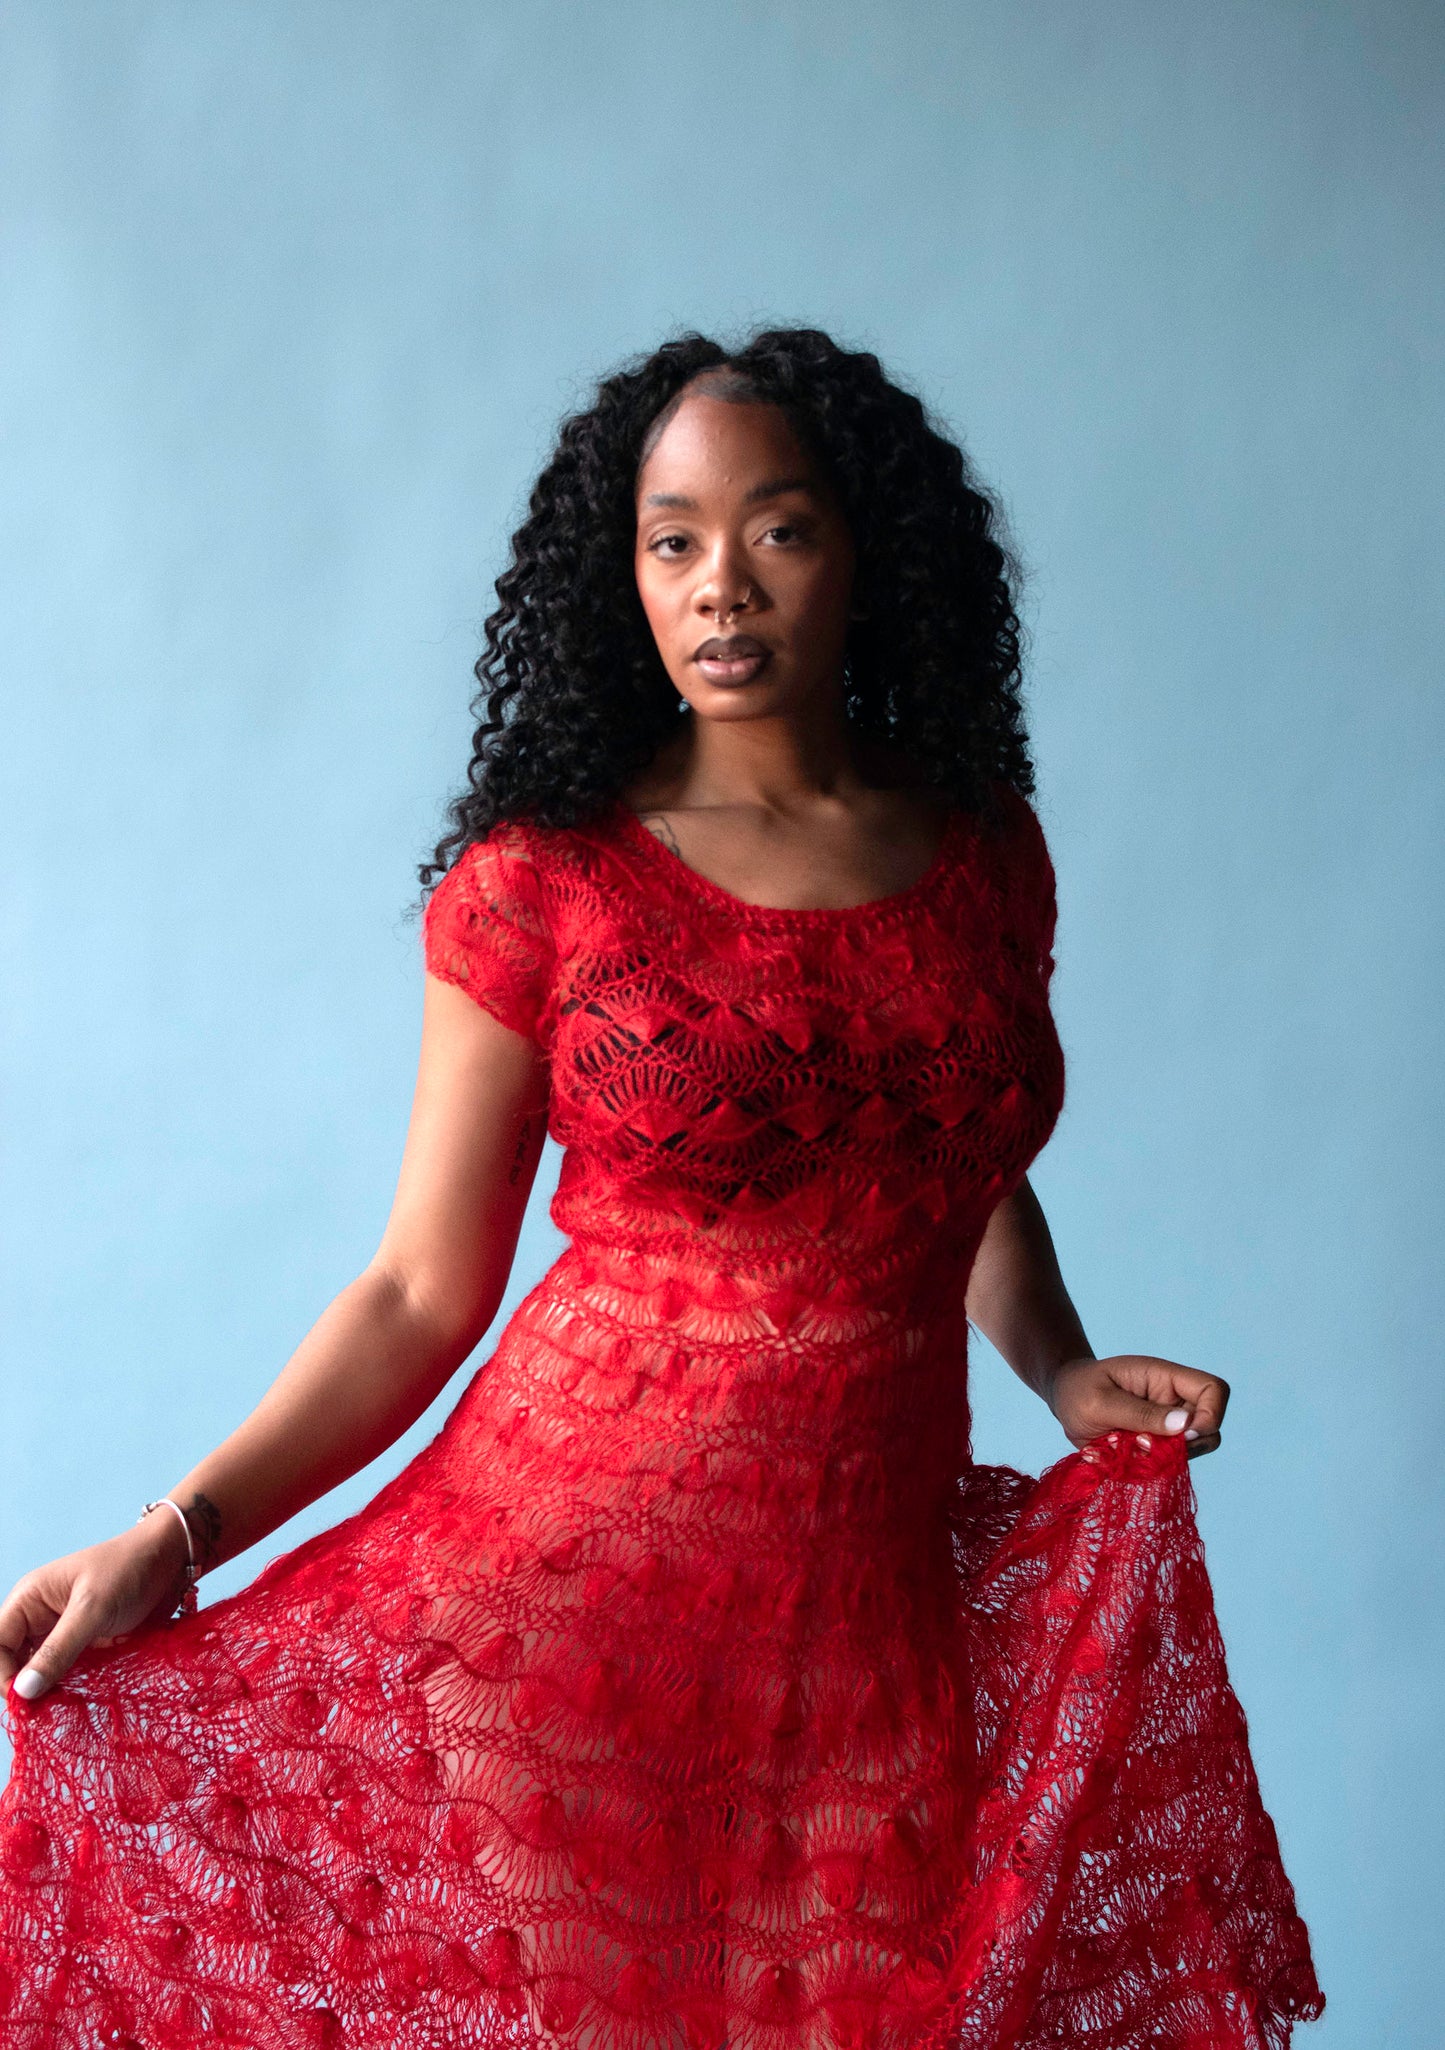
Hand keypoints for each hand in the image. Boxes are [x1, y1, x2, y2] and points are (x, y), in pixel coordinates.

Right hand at [0, 1514, 192, 1702]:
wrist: (173, 1559)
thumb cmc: (129, 1570)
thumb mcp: (92, 1609)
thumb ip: (58, 1650)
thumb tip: (22, 1691)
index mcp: (30, 1599)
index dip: (3, 1674)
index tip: (24, 1702)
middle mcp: (40, 1617)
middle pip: (14, 1661)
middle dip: (24, 1687)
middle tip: (42, 1714)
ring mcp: (64, 1632)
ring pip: (40, 1671)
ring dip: (47, 1691)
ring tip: (60, 1711)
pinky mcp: (87, 1645)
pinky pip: (67, 1673)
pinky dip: (69, 1688)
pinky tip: (78, 1701)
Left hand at [1047, 1353, 1228, 1459]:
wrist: (1065, 1401)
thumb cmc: (1078, 1391)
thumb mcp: (1100, 1402)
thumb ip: (1141, 1414)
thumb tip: (1186, 1424)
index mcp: (1165, 1378)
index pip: (1213, 1389)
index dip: (1211, 1415)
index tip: (1183, 1434)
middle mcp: (1174, 1402)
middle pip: (1210, 1428)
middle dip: (1184, 1447)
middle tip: (1144, 1446)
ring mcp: (1168, 1425)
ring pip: (1191, 1452)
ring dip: (1163, 1460)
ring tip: (1127, 1449)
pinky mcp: (1159, 1446)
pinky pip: (1168, 1465)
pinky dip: (1149, 1468)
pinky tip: (1124, 1456)